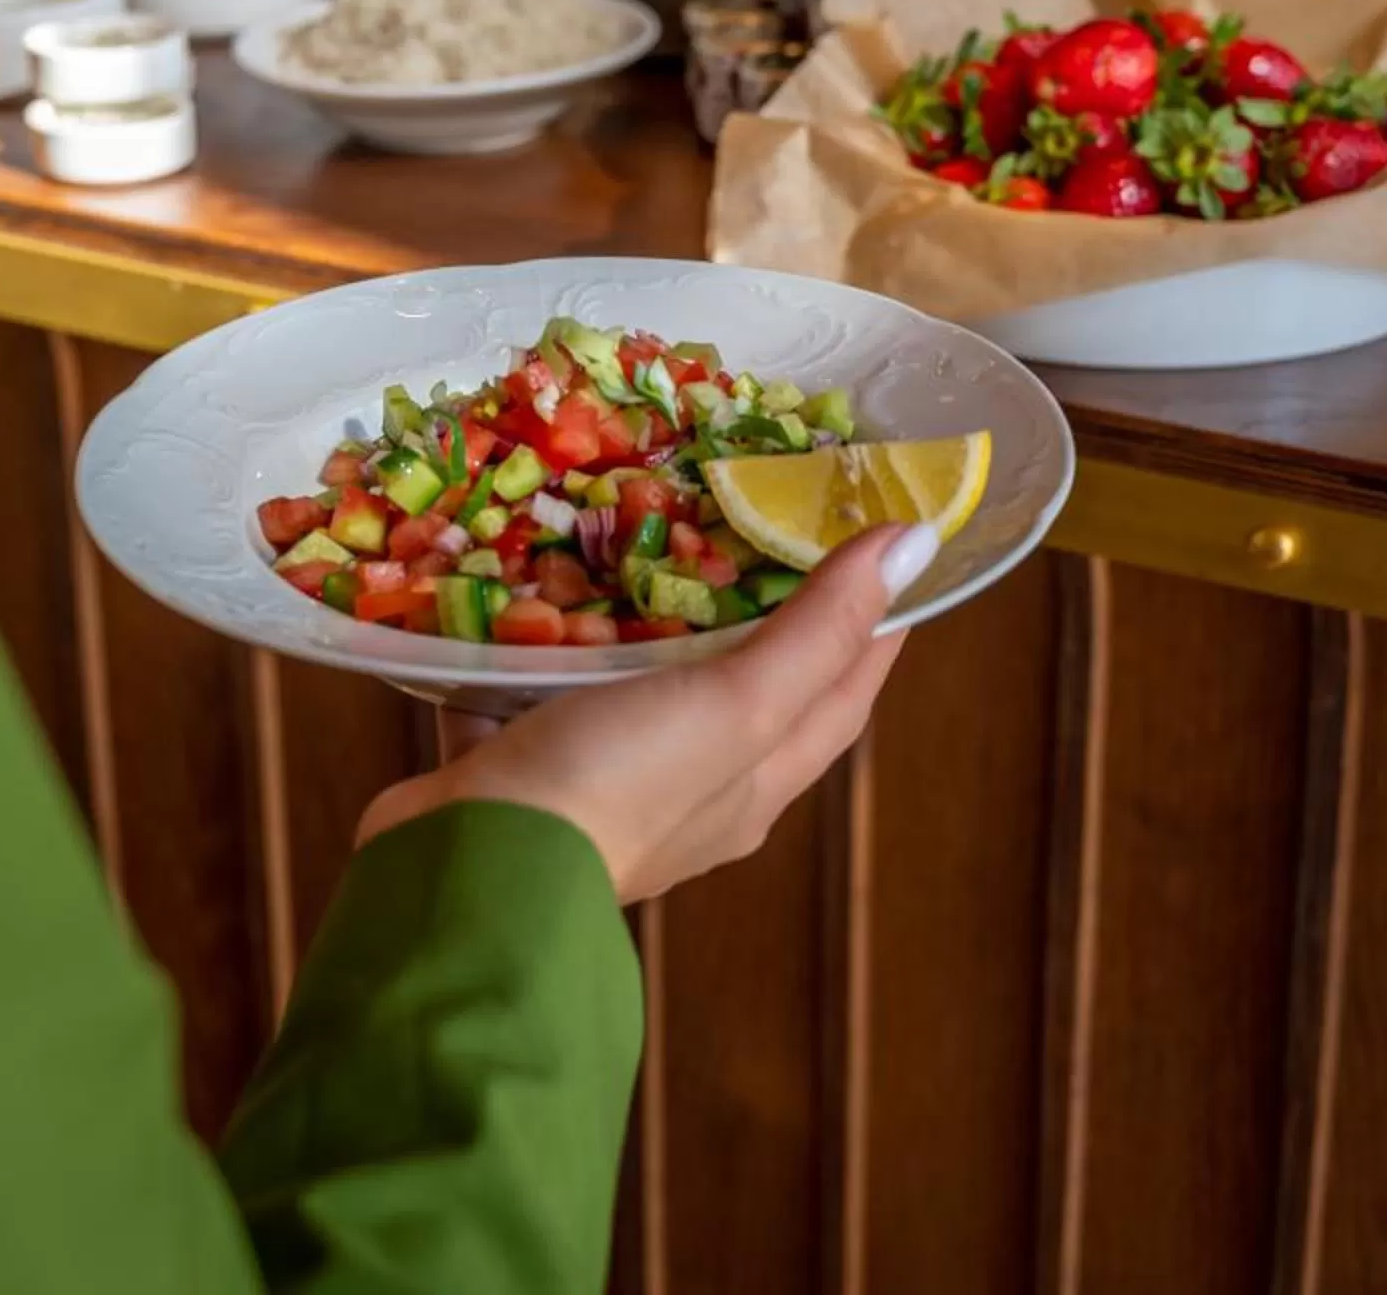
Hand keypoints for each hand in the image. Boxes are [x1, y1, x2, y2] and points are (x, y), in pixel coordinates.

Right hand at [356, 523, 939, 903]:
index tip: (886, 544)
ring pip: (639, 686)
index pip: (842, 693)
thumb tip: (920, 544)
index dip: (872, 621)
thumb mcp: (736, 703)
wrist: (466, 870)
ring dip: (645, 620)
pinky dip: (547, 641)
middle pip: (746, 689)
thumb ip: (819, 629)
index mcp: (755, 783)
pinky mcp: (524, 766)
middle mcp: (690, 790)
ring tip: (645, 534)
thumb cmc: (617, 786)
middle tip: (759, 515)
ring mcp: (602, 782)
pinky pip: (545, 689)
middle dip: (757, 607)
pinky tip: (533, 585)